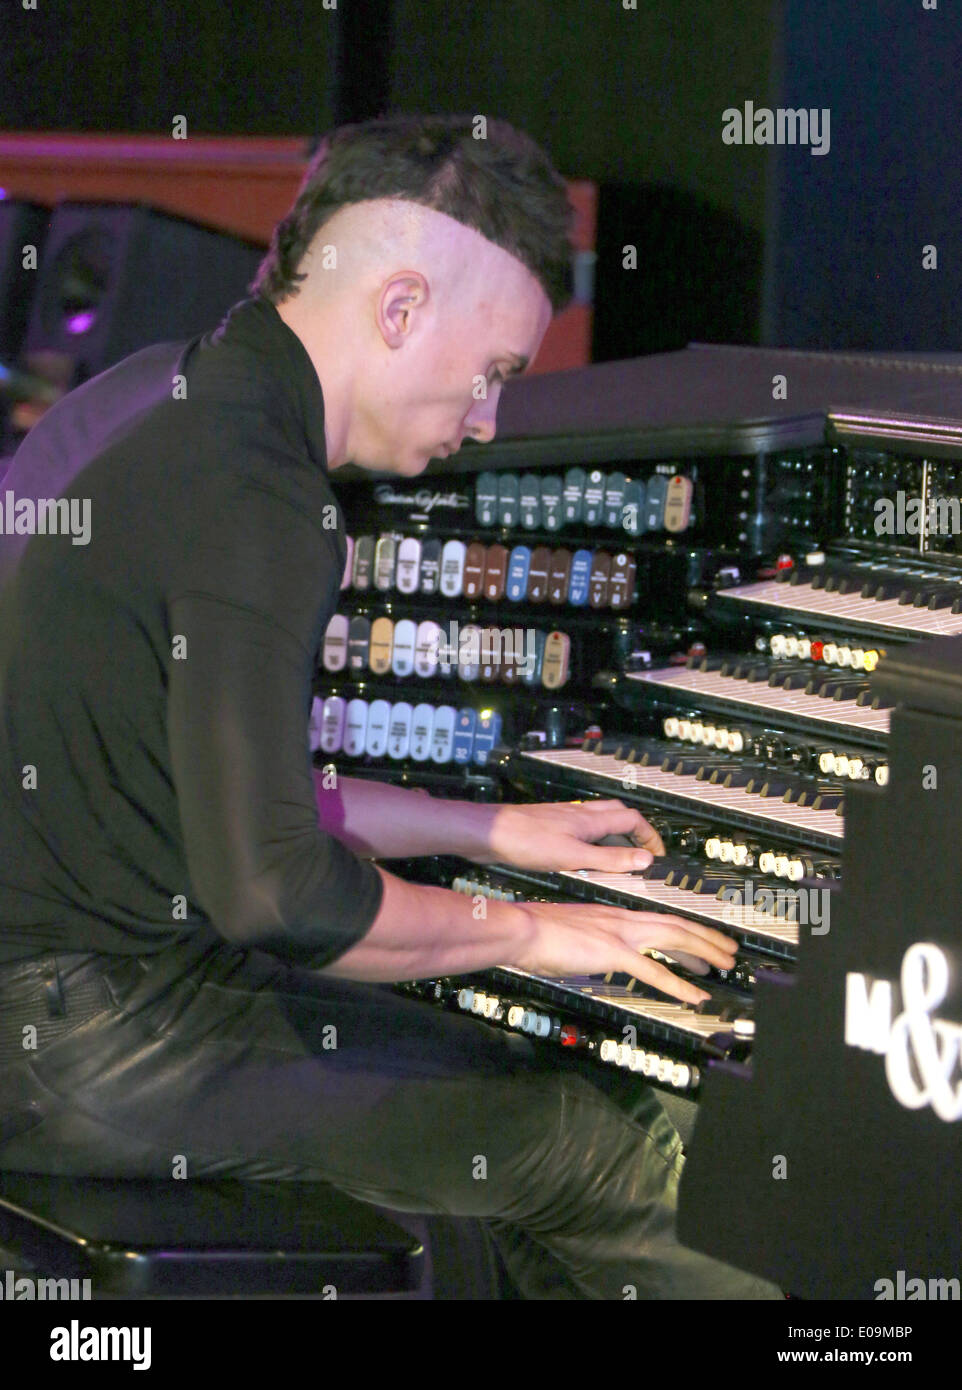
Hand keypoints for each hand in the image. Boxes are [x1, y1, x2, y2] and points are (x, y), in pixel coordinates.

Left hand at [480, 798, 664, 872]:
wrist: (490, 833)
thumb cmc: (525, 841)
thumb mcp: (574, 857)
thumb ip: (609, 859)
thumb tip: (643, 859)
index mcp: (590, 820)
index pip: (633, 819)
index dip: (650, 835)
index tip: (658, 853)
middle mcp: (579, 814)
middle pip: (618, 813)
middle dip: (635, 830)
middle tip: (642, 850)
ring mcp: (564, 818)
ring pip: (599, 818)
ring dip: (614, 833)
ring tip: (618, 855)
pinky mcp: (549, 826)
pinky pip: (581, 827)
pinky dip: (593, 838)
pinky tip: (584, 855)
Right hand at [514, 900, 737, 1004]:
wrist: (520, 929)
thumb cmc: (536, 932)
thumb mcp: (573, 933)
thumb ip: (591, 942)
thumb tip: (597, 954)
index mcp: (614, 916)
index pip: (660, 921)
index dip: (688, 932)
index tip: (705, 944)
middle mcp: (622, 920)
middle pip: (677, 925)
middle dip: (708, 938)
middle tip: (729, 952)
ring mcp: (620, 934)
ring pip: (675, 939)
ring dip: (704, 953)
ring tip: (724, 967)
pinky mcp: (612, 952)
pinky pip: (654, 971)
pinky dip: (679, 984)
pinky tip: (695, 996)